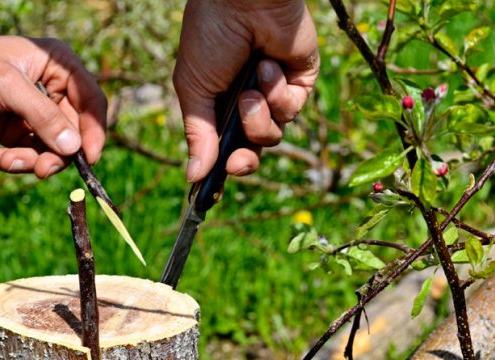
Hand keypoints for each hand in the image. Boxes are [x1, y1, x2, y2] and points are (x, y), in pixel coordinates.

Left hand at [0, 2, 105, 177]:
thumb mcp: (5, 86)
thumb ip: (42, 117)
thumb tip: (74, 148)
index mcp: (59, 66)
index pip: (91, 102)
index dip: (95, 132)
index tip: (90, 158)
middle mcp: (53, 90)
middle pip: (74, 133)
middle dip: (57, 153)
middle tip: (39, 170)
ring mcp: (36, 113)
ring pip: (53, 149)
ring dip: (34, 161)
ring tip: (7, 160)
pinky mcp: (18, 131)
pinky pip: (31, 155)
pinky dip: (17, 162)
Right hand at [173, 0, 318, 181]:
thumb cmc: (210, 36)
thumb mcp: (194, 88)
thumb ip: (197, 133)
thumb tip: (193, 175)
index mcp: (219, 103)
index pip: (223, 147)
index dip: (222, 167)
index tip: (212, 188)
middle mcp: (248, 102)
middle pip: (252, 150)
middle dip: (245, 159)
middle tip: (237, 161)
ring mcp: (276, 93)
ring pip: (273, 134)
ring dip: (259, 116)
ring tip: (251, 86)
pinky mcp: (301, 82)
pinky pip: (292, 109)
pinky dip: (279, 94)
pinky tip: (270, 67)